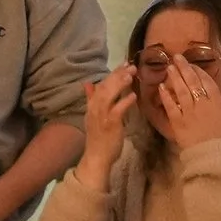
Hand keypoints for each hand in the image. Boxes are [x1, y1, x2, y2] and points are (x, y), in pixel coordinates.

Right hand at [75, 68, 137, 188]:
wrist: (96, 156)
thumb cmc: (98, 137)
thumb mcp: (93, 116)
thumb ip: (91, 98)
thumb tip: (88, 83)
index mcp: (92, 105)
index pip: (101, 85)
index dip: (113, 74)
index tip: (123, 64)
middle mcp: (95, 108)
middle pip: (105, 87)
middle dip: (117, 75)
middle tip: (130, 65)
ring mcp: (102, 116)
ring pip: (109, 95)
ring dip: (120, 84)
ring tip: (131, 75)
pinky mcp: (110, 124)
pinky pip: (118, 110)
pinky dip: (125, 101)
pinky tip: (133, 96)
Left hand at [156, 58, 220, 149]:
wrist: (214, 155)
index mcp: (216, 101)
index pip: (206, 81)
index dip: (198, 71)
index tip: (191, 63)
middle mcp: (202, 104)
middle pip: (192, 82)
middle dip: (184, 68)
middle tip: (176, 58)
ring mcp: (189, 113)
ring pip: (181, 92)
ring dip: (174, 78)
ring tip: (169, 68)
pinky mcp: (178, 122)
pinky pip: (171, 107)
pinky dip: (166, 97)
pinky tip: (161, 87)